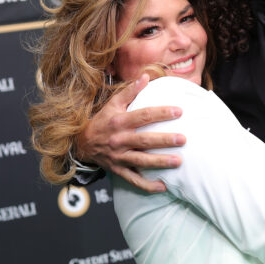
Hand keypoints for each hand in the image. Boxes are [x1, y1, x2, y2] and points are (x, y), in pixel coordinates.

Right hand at [74, 74, 184, 192]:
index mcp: (119, 121)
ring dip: (160, 162)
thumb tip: (146, 77)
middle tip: (183, 139)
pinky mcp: (118, 170)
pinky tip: (163, 186)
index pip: (143, 116)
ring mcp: (119, 156)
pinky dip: (147, 185)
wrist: (81, 143)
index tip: (179, 111)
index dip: (161, 113)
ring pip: (141, 161)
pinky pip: (133, 179)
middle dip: (164, 140)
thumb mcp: (112, 104)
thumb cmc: (102, 121)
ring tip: (178, 162)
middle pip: (144, 140)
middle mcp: (119, 140)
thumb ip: (129, 92)